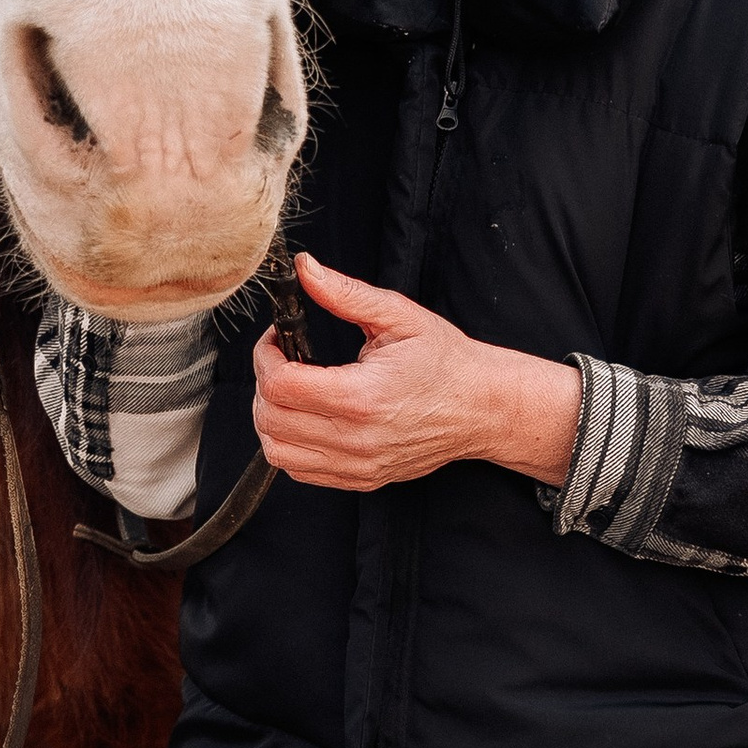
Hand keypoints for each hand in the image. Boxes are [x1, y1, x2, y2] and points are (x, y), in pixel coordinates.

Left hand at [251, 254, 582, 494]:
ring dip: (272, 418)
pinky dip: (290, 445)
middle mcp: (356, 437)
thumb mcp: (399, 316)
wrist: (482, 407)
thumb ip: (345, 293)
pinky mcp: (361, 478)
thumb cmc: (445, 362)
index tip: (279, 340)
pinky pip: (301, 471)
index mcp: (362, 396)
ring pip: (278, 452)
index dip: (266, 355)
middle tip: (285, 362)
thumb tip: (306, 269)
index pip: (280, 384)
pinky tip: (308, 419)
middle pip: (270, 420)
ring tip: (293, 392)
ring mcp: (358, 464)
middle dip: (264, 384)